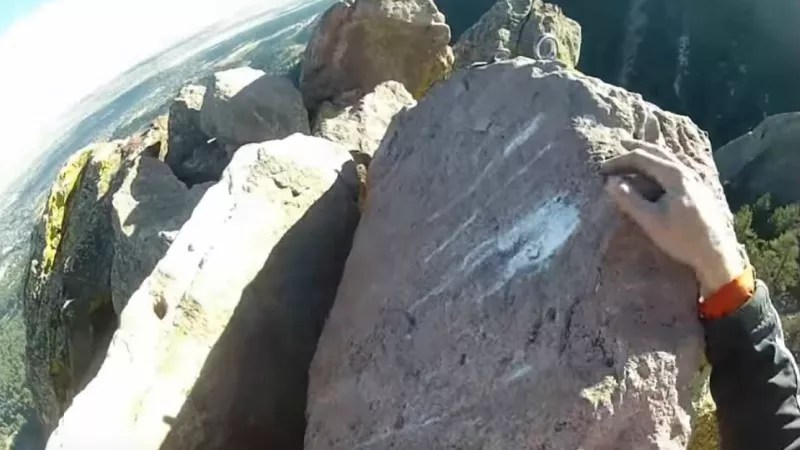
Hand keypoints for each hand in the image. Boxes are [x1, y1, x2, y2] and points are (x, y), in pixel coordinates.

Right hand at [601, 139, 746, 296]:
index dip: (620, 160)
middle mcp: (686, 171)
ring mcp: (694, 179)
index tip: (602, 169)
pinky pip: (674, 166)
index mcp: (675, 175)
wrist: (716, 253)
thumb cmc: (682, 238)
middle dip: (636, 148)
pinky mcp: (697, 188)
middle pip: (658, 152)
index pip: (642, 158)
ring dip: (648, 154)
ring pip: (668, 158)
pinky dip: (659, 163)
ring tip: (634, 154)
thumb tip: (611, 182)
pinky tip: (656, 171)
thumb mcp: (651, 221)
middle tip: (619, 144)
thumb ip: (630, 200)